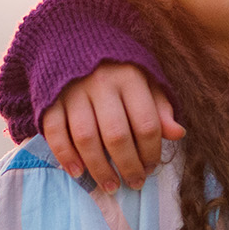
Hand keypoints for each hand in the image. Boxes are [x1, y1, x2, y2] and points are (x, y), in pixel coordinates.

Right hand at [41, 64, 183, 192]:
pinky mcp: (50, 99)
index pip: (146, 123)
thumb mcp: (146, 82)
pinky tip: (78, 173)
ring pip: (86, 137)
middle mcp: (101, 83)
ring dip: (99, 168)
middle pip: (117, 135)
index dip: (151, 152)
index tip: (151, 169)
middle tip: (134, 184)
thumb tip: (178, 134)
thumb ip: (160, 108)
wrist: (73, 43)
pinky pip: (55, 133)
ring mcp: (73, 91)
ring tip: (110, 186)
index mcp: (130, 78)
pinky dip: (66, 156)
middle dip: (128, 165)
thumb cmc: (117, 71)